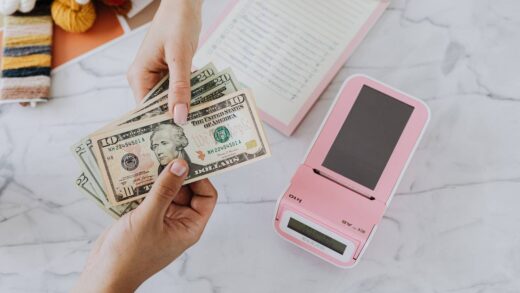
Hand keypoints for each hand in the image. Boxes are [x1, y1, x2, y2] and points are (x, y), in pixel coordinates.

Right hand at [73, 160, 217, 291]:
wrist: (104, 274)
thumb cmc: (129, 255)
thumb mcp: (149, 218)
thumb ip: (165, 190)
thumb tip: (181, 164)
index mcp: (189, 226)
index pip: (206, 196)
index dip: (202, 177)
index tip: (190, 158)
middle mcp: (178, 221)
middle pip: (186, 190)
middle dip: (177, 172)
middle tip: (167, 150)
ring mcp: (161, 219)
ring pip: (167, 190)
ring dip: (159, 175)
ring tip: (150, 155)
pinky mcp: (144, 216)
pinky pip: (150, 195)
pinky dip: (145, 184)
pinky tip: (135, 170)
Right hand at [127, 0, 202, 123]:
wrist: (184, 4)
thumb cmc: (177, 23)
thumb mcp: (180, 57)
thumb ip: (180, 87)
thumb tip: (179, 117)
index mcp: (138, 76)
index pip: (146, 111)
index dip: (161, 125)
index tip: (179, 140)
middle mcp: (144, 78)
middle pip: (159, 107)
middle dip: (176, 118)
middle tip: (196, 135)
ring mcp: (157, 76)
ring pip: (171, 100)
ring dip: (186, 107)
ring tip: (203, 124)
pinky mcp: (170, 72)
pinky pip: (179, 89)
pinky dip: (191, 95)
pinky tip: (205, 105)